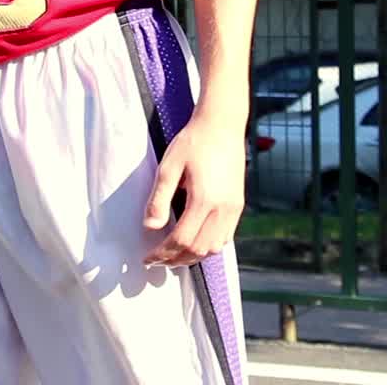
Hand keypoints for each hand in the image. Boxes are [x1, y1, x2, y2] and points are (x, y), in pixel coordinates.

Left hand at [142, 111, 245, 267]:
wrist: (222, 125)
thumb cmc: (193, 141)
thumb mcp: (168, 166)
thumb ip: (158, 198)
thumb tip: (150, 227)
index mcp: (205, 200)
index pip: (181, 240)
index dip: (163, 253)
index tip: (148, 257)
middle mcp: (223, 208)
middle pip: (199, 249)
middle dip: (176, 260)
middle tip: (157, 261)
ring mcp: (234, 208)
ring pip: (215, 247)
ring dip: (193, 256)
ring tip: (173, 256)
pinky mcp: (238, 204)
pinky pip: (226, 237)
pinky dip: (209, 247)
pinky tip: (195, 243)